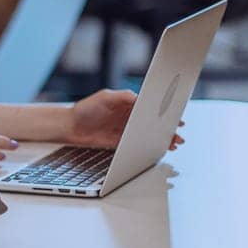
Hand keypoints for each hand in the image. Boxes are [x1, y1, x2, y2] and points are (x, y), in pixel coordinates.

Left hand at [67, 89, 184, 150]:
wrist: (69, 126)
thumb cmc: (85, 109)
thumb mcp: (105, 97)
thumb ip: (124, 97)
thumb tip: (140, 98)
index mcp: (128, 104)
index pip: (150, 107)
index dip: (163, 112)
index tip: (175, 117)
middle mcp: (129, 117)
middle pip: (153, 122)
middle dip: (167, 128)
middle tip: (177, 134)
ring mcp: (126, 130)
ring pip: (148, 135)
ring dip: (161, 139)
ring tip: (173, 143)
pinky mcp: (120, 142)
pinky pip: (138, 146)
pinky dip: (149, 148)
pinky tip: (158, 150)